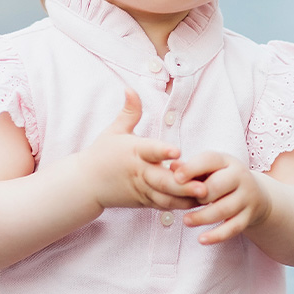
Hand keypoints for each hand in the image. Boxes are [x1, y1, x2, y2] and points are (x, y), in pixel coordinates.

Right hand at [78, 88, 206, 210]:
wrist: (86, 185)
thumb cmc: (102, 154)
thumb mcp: (114, 130)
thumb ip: (129, 111)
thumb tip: (130, 88)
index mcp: (133, 152)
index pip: (149, 151)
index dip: (163, 152)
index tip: (177, 151)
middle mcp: (140, 173)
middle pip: (162, 181)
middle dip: (182, 185)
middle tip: (203, 186)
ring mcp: (143, 190)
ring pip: (166, 197)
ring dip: (186, 198)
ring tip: (208, 196)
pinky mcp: (145, 202)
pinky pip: (165, 206)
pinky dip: (182, 206)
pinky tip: (202, 204)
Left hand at [171, 152, 271, 245]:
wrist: (255, 193)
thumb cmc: (222, 178)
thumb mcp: (210, 169)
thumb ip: (191, 168)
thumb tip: (172, 167)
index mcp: (227, 161)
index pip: (209, 160)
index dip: (192, 168)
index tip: (176, 178)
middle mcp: (240, 177)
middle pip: (217, 186)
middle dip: (199, 195)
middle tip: (185, 202)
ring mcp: (246, 198)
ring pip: (224, 209)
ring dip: (202, 217)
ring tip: (186, 221)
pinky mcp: (248, 217)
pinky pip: (233, 228)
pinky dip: (216, 236)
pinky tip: (201, 240)